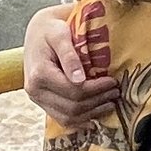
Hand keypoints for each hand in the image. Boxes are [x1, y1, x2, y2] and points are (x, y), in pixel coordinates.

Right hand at [25, 2, 114, 126]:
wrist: (37, 32)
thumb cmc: (50, 29)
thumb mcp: (60, 34)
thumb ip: (69, 55)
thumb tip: (79, 80)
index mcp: (40, 74)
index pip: (73, 91)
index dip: (96, 90)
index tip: (112, 82)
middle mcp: (35, 90)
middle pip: (72, 107)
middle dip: (97, 102)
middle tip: (115, 92)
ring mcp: (37, 99)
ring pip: (68, 118)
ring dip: (92, 113)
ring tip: (110, 103)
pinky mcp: (43, 103)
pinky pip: (62, 119)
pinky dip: (81, 120)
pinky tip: (95, 115)